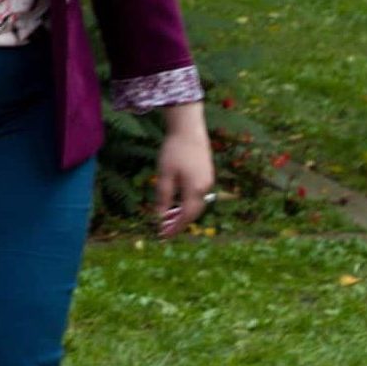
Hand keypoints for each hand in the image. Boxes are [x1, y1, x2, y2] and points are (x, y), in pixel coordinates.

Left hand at [149, 107, 215, 239]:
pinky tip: (176, 203)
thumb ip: (163, 197)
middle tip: (164, 230)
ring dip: (183, 213)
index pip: (185, 216)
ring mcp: (208, 181)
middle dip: (179, 223)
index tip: (163, 236)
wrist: (189, 129)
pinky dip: (187, 203)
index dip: (175, 228)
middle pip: (193, 213)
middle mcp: (205, 188)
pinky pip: (197, 195)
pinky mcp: (206, 174)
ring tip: (167, 219)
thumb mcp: (165, 175)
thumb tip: (159, 217)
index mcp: (195, 190)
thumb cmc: (174, 151)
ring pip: (196, 204)